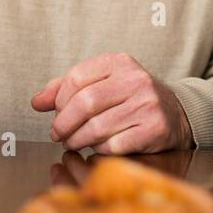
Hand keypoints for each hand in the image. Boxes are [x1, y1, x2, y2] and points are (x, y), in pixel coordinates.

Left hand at [30, 52, 193, 153]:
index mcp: (120, 62)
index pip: (77, 77)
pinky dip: (99, 149)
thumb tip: (36, 101)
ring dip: (77, 140)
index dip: (59, 99)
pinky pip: (114, 145)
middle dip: (64, 123)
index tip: (57, 112)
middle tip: (57, 134)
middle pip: (85, 103)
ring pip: (97, 127)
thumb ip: (68, 88)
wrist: (176, 114)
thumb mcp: (104, 83)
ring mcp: (147, 105)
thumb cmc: (131, 99)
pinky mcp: (154, 129)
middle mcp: (136, 80)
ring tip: (73, 143)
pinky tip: (97, 147)